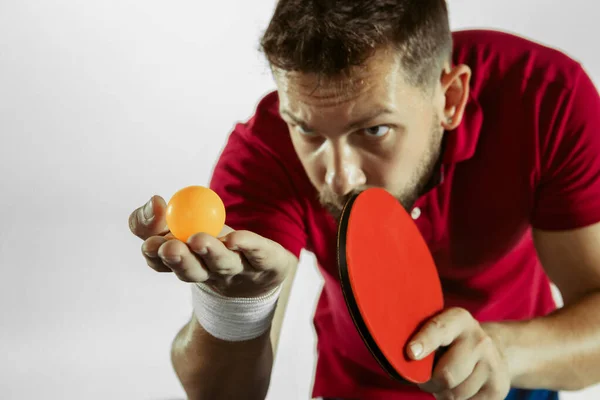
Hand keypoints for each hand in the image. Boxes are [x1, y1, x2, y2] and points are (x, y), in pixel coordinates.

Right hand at [128, 195, 296, 297]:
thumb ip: (155, 218)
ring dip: (211, 252)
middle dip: (181, 259)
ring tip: (198, 240)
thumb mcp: (181, 225)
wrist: (264, 269)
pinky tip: (236, 239)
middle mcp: (211, 272)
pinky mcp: (269, 262)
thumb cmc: (217, 243)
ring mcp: (241, 270)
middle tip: (170, 247)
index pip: (163, 263)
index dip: (155, 255)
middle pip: (194, 271)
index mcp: (187, 263)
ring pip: (224, 264)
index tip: (149, 244)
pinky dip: (247, 244)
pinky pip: (259, 252)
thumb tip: (155, 202)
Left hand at [407, 307, 510, 399]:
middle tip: (427, 380)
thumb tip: (410, 359)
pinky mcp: (498, 388)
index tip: (411, 353)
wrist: (495, 348)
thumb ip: (424, 341)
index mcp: (459, 320)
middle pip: (447, 374)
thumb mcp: (440, 331)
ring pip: (455, 394)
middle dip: (430, 383)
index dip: (424, 342)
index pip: (439, 330)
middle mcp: (478, 340)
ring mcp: (492, 365)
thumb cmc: (453, 341)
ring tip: (446, 381)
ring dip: (443, 393)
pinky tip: (461, 387)